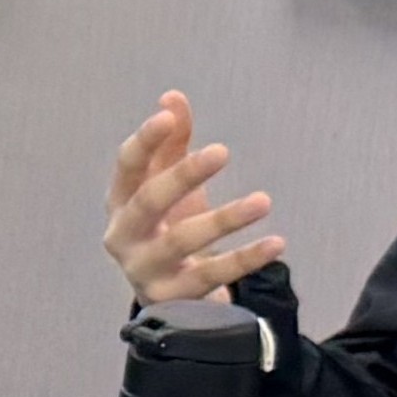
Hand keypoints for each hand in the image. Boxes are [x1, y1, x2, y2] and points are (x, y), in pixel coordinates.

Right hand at [104, 90, 281, 304]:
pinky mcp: (173, 298)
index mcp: (120, 202)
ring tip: (264, 200)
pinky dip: (244, 259)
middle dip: (183, 175)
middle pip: (148, 202)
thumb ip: (172, 144)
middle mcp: (124, 236)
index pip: (127, 167)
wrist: (169, 296)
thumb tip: (172, 97)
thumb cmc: (167, 229)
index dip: (145, 141)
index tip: (170, 117)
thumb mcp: (168, 186)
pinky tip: (276, 242)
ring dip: (224, 219)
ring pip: (182, 241)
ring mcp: (145, 269)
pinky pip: (212, 276)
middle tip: (221, 151)